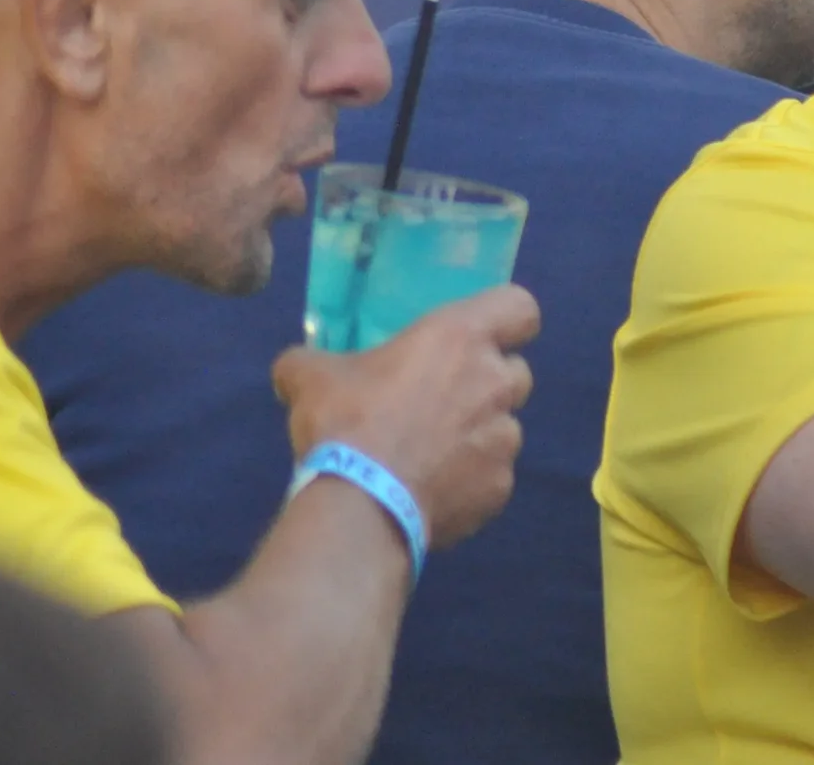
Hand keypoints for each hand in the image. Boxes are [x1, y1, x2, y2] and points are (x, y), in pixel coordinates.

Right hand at [271, 284, 539, 550]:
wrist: (361, 506)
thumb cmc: (345, 422)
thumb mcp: (311, 377)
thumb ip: (310, 362)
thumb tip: (292, 368)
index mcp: (460, 339)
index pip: (521, 308)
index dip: (508, 319)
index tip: (482, 336)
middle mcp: (494, 383)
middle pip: (517, 372)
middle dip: (490, 383)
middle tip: (445, 399)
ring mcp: (504, 440)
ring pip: (506, 428)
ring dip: (480, 434)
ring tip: (434, 454)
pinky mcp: (500, 489)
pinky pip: (494, 476)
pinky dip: (471, 480)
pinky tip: (432, 490)